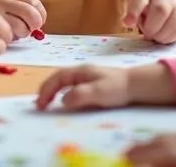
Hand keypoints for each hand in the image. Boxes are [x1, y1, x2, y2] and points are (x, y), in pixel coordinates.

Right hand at [0, 0, 46, 39]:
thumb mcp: (10, 11)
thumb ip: (24, 13)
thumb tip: (40, 24)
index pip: (31, 0)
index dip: (40, 12)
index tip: (41, 22)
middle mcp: (1, 1)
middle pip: (28, 11)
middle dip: (35, 23)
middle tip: (33, 30)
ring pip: (20, 25)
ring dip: (24, 33)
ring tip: (18, 35)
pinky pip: (8, 36)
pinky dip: (11, 39)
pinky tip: (6, 38)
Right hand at [36, 63, 175, 110]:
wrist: (136, 85)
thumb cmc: (118, 87)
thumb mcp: (99, 92)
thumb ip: (80, 95)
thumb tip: (62, 101)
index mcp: (80, 71)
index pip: (57, 78)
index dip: (46, 90)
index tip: (40, 104)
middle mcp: (81, 72)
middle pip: (58, 78)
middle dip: (46, 90)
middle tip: (39, 105)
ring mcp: (86, 78)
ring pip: (64, 83)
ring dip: (53, 92)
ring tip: (46, 104)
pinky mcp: (92, 85)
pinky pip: (71, 88)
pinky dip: (62, 94)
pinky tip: (64, 103)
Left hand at [124, 0, 175, 43]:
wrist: (170, 3)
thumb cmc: (149, 9)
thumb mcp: (137, 9)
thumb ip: (132, 16)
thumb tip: (128, 22)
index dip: (133, 12)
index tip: (128, 23)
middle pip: (160, 10)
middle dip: (151, 27)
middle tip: (147, 34)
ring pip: (172, 22)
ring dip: (160, 35)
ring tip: (155, 36)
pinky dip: (169, 39)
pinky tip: (164, 36)